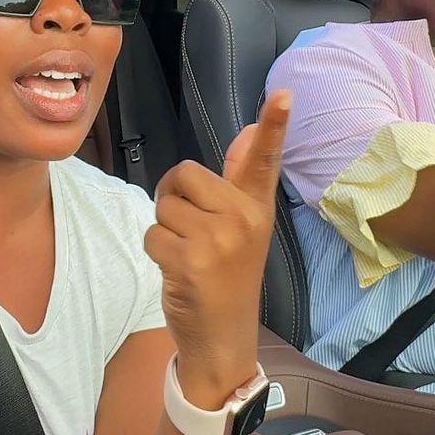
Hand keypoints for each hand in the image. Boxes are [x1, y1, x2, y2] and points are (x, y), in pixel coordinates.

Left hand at [144, 90, 290, 406]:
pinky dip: (156, 251)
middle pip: (183, 174)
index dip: (273, 126)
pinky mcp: (190, 262)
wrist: (223, 339)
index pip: (264, 160)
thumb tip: (246, 130)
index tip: (282, 95)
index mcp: (256, 208)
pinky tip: (178, 272)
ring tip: (188, 254)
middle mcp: (243, 220)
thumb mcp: (242, 228)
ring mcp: (218, 241)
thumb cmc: (228, 276)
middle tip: (191, 230)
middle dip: (174, 198)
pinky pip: (152, 234)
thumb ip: (240, 179)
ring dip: (164, 229)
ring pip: (163, 205)